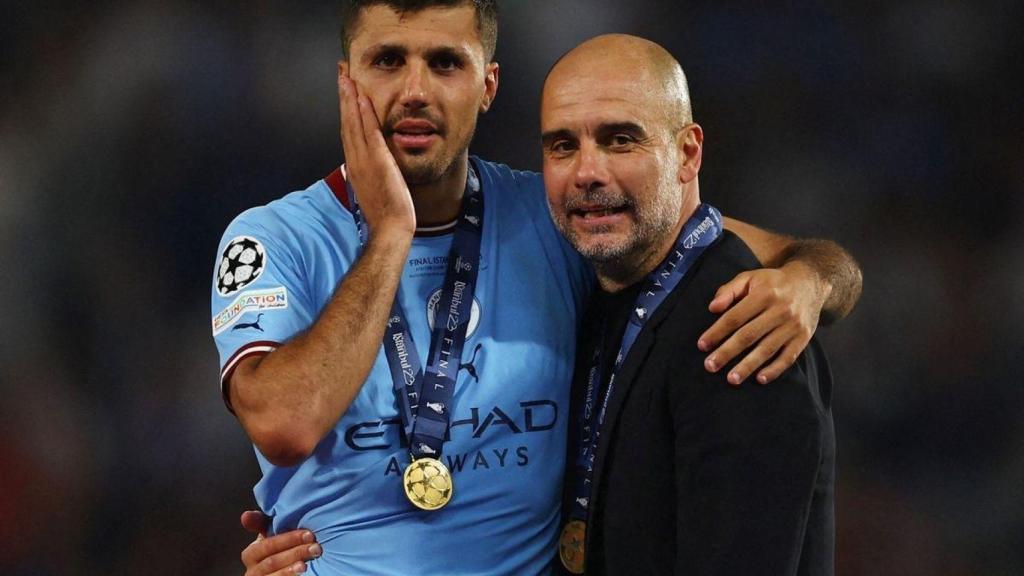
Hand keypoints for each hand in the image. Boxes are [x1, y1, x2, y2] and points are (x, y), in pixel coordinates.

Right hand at [240, 510, 321, 575]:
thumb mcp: (269, 536)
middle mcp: (252, 570)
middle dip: (296, 553)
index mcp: (251, 554)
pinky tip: (303, 575)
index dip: (288, 539)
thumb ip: (260, 524)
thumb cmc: (277, 549)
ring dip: (292, 569)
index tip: (309, 534)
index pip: (268, 545)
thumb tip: (245, 515)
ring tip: (307, 564)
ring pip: (275, 575)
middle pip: (272, 561)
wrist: (279, 570)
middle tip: (316, 548)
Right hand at [338, 72, 415, 236]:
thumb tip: (369, 166)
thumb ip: (370, 173)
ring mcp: (364, 160)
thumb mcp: (374, 189)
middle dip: (343, 95)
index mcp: (355, 166)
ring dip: (349, 98)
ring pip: (354, 123)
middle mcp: (355, 160)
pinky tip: (362, 98)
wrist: (389, 230)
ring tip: (347, 76)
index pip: (347, 131)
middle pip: (346, 122)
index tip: (344, 89)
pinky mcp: (377, 162)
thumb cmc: (385, 214)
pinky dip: (364, 114)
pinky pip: (370, 133)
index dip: (345, 109)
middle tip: (341, 72)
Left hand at [697, 262, 829, 384]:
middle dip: (727, 352)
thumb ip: (729, 290)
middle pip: (749, 335)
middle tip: (710, 366)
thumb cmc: (772, 283)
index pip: (735, 316)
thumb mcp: (750, 278)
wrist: (810, 282)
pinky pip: (788, 357)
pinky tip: (760, 379)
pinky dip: (775, 369)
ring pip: (767, 349)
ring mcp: (793, 326)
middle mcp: (779, 310)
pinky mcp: (803, 337)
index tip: (702, 345)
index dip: (717, 332)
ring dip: (748, 365)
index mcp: (763, 294)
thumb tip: (712, 308)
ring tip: (731, 379)